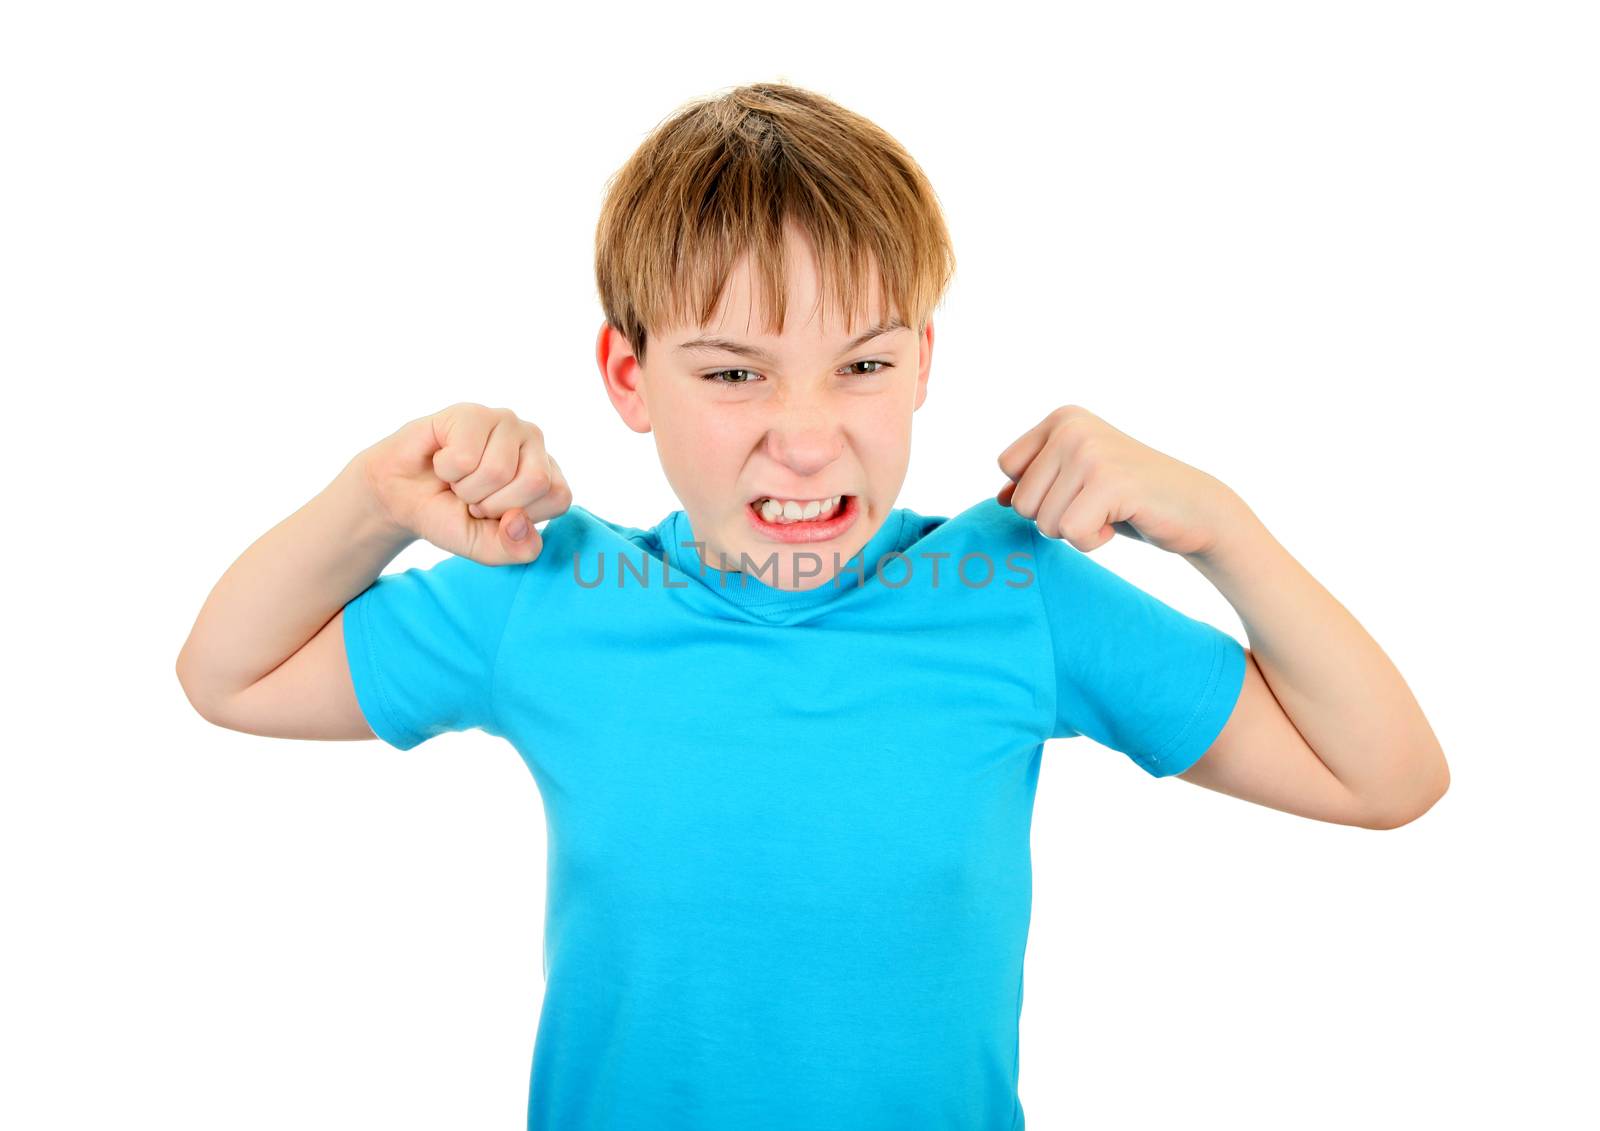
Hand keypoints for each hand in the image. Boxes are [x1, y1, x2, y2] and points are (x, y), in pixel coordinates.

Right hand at [358, 403, 571, 564]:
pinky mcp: (472, 413)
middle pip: (535, 481)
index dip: (519, 515)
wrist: (399, 496)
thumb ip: (514, 548)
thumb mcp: (484, 546)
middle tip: (471, 496)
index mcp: (548, 474)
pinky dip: (445, 469)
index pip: (559, 498)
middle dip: (492, 503)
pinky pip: (464, 457)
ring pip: (498, 470)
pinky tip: (441, 460)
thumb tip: (520, 522)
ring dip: (465, 488)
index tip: (493, 513)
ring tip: (456, 479)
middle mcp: (533, 442)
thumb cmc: (448, 515)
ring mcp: (505, 423)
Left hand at [996, 405, 1236, 557]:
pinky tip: (1118, 522)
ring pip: (1043, 520)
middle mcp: (1072, 427)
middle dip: (1054, 516)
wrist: (1195, 508)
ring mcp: (1090, 452)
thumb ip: (1038, 484)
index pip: (1007, 466)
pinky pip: (1070, 532)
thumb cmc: (1131, 498)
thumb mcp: (1078, 484)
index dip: (1038, 492)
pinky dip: (1092, 541)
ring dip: (1076, 530)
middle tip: (1097, 504)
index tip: (1078, 488)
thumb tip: (1000, 498)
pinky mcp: (1108, 482)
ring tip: (1110, 511)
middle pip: (1021, 499)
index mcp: (1061, 418)